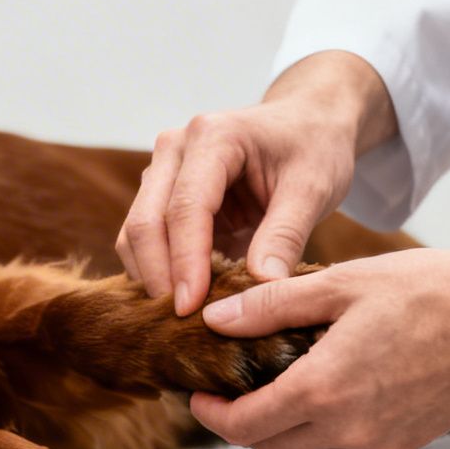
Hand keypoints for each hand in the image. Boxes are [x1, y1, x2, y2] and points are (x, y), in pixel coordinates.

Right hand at [117, 51, 397, 314]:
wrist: (306, 123)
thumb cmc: (314, 147)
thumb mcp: (313, 187)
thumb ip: (286, 235)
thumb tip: (261, 287)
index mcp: (213, 137)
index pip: (185, 208)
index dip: (185, 262)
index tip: (191, 309)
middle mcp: (175, 148)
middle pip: (145, 221)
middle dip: (159, 277)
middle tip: (181, 325)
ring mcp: (163, 171)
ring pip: (135, 234)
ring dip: (153, 278)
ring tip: (186, 317)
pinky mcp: (162, 195)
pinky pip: (145, 240)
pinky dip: (159, 272)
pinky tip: (187, 299)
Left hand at [187, 242, 449, 448]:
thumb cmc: (430, 290)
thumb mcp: (340, 284)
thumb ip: (270, 306)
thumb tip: (213, 319)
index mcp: (323, 390)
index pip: (242, 426)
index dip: (210, 414)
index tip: (197, 392)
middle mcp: (347, 431)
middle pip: (267, 444)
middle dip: (238, 421)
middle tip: (227, 385)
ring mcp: (378, 445)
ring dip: (277, 427)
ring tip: (269, 384)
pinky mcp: (403, 447)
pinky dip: (315, 431)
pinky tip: (318, 391)